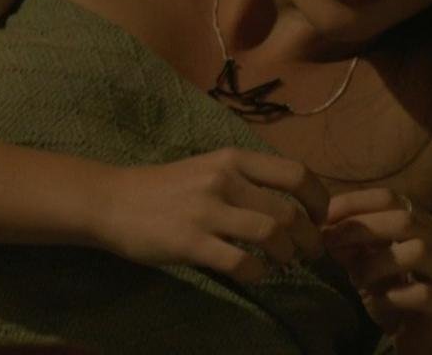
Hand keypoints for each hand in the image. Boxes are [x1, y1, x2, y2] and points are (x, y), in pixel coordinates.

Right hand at [89, 148, 328, 283]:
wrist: (112, 200)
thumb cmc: (164, 187)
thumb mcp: (208, 167)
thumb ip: (245, 177)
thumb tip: (292, 201)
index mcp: (232, 159)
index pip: (296, 173)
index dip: (318, 199)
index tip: (319, 218)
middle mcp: (223, 180)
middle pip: (290, 211)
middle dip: (310, 237)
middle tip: (309, 252)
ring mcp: (206, 211)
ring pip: (272, 234)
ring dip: (287, 255)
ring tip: (282, 262)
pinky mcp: (191, 242)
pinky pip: (241, 262)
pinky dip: (258, 273)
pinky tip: (254, 274)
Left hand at [322, 188, 431, 351]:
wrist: (427, 340)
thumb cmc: (396, 296)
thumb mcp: (367, 266)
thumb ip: (350, 246)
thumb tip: (324, 228)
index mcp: (424, 226)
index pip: (391, 198)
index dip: (355, 203)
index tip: (324, 215)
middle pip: (405, 220)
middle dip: (361, 228)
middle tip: (331, 242)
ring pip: (418, 251)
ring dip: (377, 263)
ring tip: (358, 280)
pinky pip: (422, 293)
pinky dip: (392, 296)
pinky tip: (377, 303)